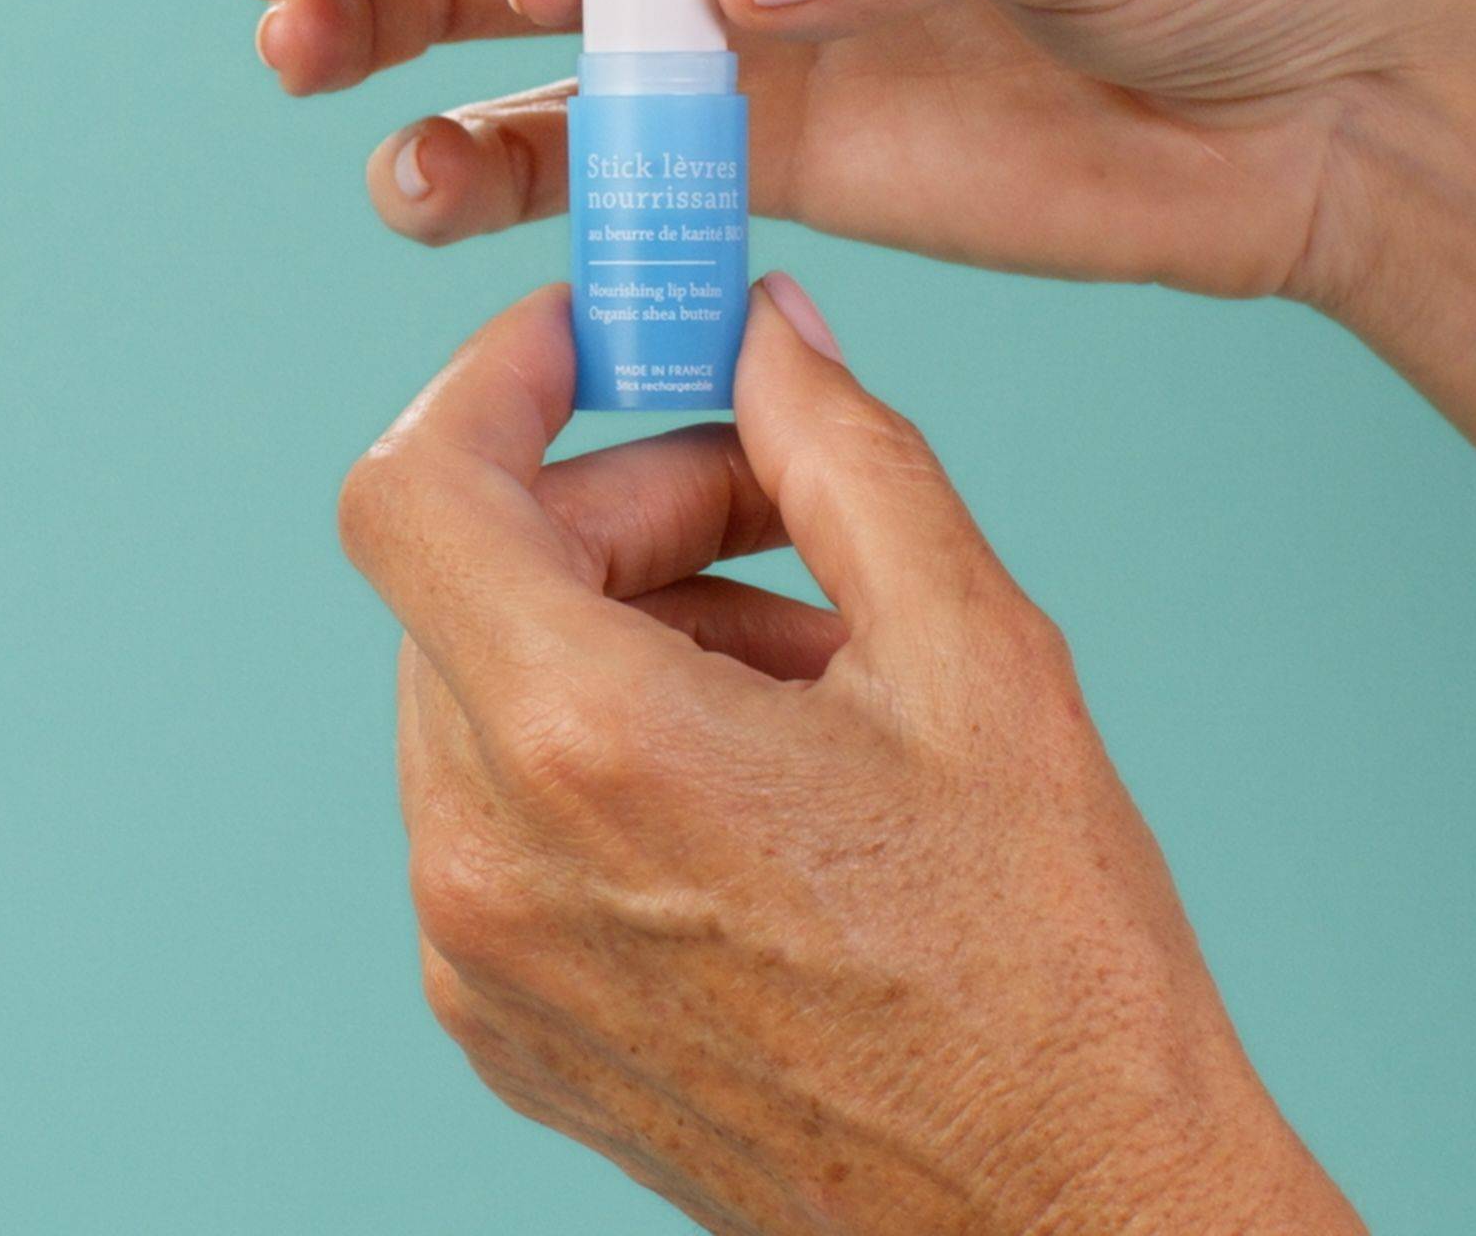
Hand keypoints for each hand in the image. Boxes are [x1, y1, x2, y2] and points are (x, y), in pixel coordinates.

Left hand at [341, 278, 1363, 1233]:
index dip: (490, 378)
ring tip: (806, 667)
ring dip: (627, 618)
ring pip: (485, 682)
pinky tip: (760, 771)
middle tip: (779, 511)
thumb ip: (841, 450)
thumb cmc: (1045, 963)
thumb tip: (765, 330)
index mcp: (589, 749)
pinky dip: (601, 733)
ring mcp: (480, 959)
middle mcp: (488, 860)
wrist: (1063, 1226)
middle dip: (621, 505)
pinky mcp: (503, 1021)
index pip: (413, 492)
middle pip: (473, 577)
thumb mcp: (975, 650)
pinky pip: (499, 800)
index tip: (589, 340)